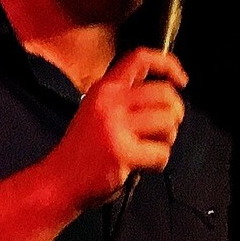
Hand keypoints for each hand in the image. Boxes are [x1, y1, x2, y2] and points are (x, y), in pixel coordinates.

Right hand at [42, 47, 186, 210]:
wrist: (59, 181)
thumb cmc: (83, 151)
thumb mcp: (98, 113)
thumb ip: (127, 101)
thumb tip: (167, 100)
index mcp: (104, 89)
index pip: (141, 59)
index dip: (168, 65)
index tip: (180, 80)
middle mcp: (109, 101)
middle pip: (165, 93)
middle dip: (175, 113)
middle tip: (165, 128)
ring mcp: (115, 126)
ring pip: (168, 121)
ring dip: (167, 138)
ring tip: (150, 148)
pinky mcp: (123, 151)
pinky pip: (162, 152)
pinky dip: (158, 162)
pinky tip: (142, 165)